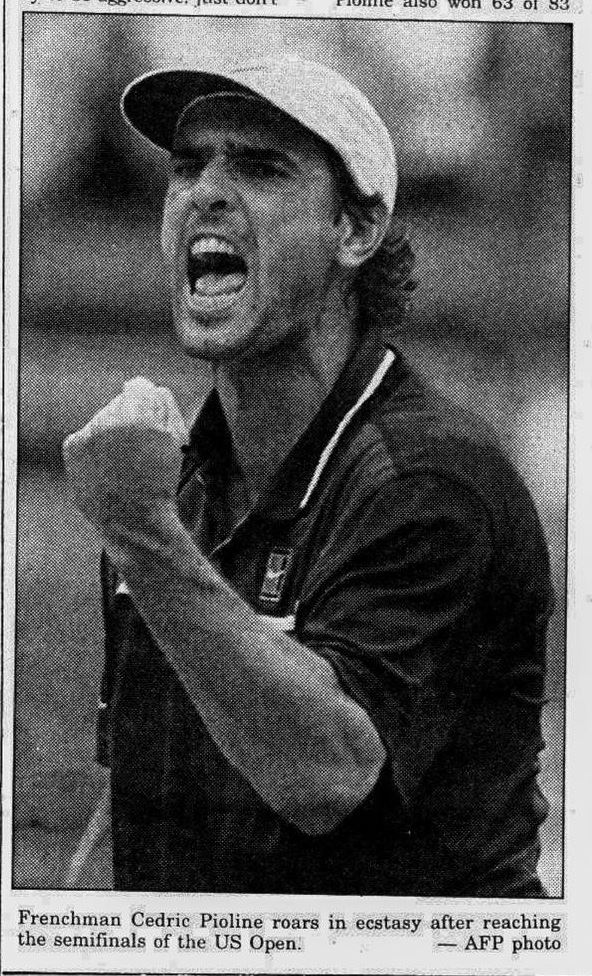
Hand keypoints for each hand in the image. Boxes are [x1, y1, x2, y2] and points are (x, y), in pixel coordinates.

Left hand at [62, 377, 187, 532]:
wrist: (133, 519)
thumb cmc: (161, 482)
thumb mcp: (178, 441)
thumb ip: (167, 405)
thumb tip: (152, 386)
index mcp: (140, 414)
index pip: (139, 385)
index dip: (148, 402)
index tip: (150, 419)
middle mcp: (109, 418)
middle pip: (120, 401)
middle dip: (130, 417)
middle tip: (140, 449)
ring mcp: (88, 432)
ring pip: (103, 418)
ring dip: (112, 432)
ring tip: (124, 462)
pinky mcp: (72, 446)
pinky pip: (86, 434)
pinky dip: (95, 447)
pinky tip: (107, 466)